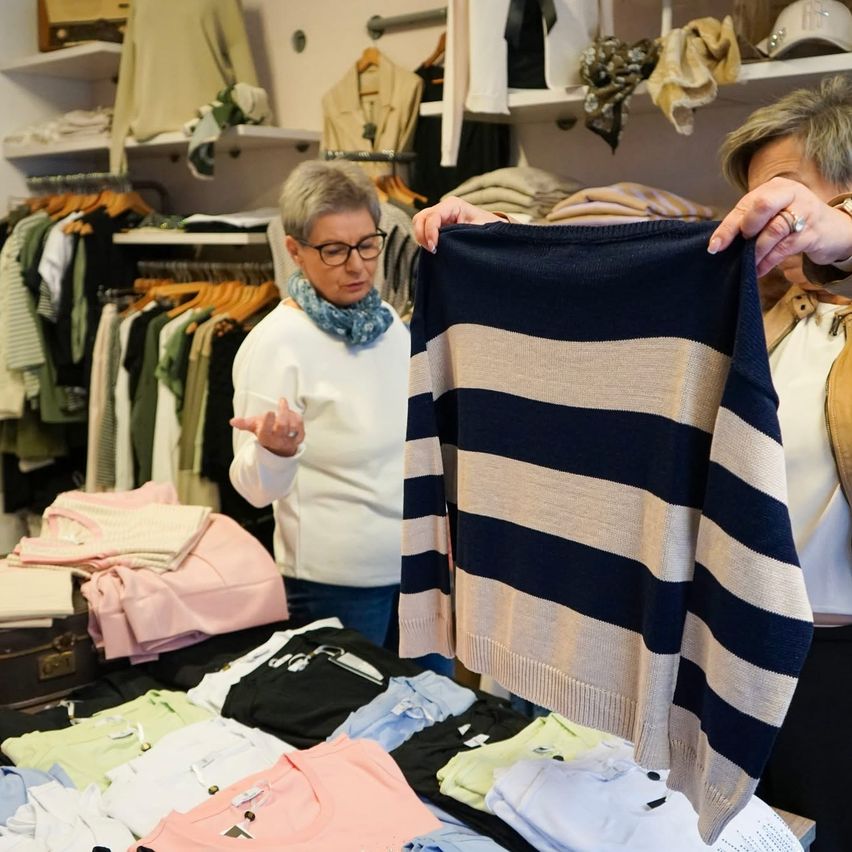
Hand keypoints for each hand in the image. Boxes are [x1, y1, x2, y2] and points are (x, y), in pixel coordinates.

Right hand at [230, 397, 304, 457]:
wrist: (279, 445)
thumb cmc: (266, 431)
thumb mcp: (254, 427)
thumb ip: (244, 424)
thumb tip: (232, 421)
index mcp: (265, 437)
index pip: (265, 431)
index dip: (267, 422)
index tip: (270, 412)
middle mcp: (278, 440)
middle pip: (282, 425)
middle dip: (283, 412)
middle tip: (282, 401)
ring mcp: (289, 439)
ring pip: (293, 424)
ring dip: (290, 413)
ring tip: (286, 408)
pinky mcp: (299, 437)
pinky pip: (301, 425)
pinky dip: (297, 417)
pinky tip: (292, 414)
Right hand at [412, 196, 503, 251]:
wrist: (494, 232)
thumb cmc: (490, 229)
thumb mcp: (481, 229)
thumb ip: (465, 232)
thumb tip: (448, 242)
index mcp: (453, 205)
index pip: (433, 216)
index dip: (430, 232)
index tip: (434, 248)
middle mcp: (443, 209)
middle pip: (420, 218)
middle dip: (421, 235)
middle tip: (432, 250)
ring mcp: (439, 218)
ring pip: (419, 224)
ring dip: (421, 238)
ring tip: (433, 251)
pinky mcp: (437, 228)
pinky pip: (423, 232)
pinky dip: (425, 241)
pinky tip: (435, 250)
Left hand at [708, 177, 851, 276]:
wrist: (835, 230)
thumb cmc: (795, 221)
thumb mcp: (775, 213)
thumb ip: (751, 220)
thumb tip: (720, 241)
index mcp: (776, 187)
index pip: (746, 204)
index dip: (728, 226)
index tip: (714, 246)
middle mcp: (791, 194)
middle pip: (761, 207)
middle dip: (744, 229)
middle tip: (739, 247)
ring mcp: (804, 212)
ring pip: (772, 230)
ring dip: (755, 251)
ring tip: (747, 264)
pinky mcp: (812, 232)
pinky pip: (783, 248)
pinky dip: (767, 262)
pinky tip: (758, 270)